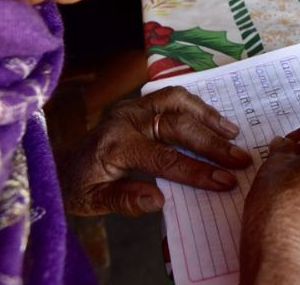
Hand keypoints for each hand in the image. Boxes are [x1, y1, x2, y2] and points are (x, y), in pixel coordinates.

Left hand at [59, 85, 251, 215]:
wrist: (59, 164)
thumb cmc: (76, 186)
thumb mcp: (92, 202)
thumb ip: (124, 200)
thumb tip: (159, 200)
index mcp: (115, 144)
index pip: (165, 157)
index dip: (197, 171)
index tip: (225, 182)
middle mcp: (126, 119)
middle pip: (178, 124)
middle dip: (212, 143)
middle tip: (240, 159)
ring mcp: (133, 107)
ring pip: (177, 100)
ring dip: (208, 116)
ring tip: (232, 134)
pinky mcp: (138, 105)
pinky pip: (172, 97)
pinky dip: (196, 106)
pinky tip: (214, 120)